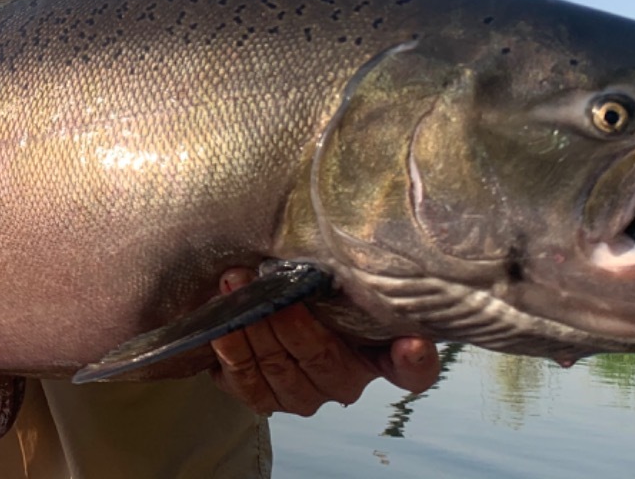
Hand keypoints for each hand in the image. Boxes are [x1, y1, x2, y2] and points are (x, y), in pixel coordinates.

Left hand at [209, 268, 439, 416]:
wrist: (254, 300)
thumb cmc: (305, 285)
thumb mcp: (332, 272)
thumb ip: (351, 267)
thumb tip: (361, 236)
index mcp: (375, 354)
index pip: (411, 370)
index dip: (414, 361)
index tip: (413, 344)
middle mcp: (342, 381)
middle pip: (323, 359)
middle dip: (290, 318)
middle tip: (267, 277)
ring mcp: (301, 394)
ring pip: (280, 368)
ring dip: (253, 325)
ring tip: (235, 283)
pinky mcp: (262, 398)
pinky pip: (247, 382)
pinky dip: (232, 350)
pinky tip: (221, 324)